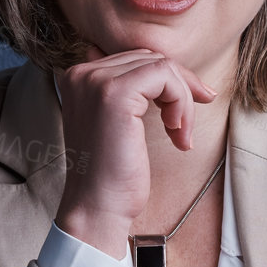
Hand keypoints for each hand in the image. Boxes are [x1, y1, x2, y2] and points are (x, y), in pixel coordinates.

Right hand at [54, 44, 216, 256]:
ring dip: (182, 99)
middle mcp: (82, 73)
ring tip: (180, 133)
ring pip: (161, 66)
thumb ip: (129, 92)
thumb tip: (166, 69)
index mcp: (78, 77)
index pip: (134, 59)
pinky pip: (165, 77)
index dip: (167, 81)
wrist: (97, 208)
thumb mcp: (118, 123)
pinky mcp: (114, 94)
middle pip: (149, 58)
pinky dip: (180, 103)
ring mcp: (95, 81)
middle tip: (186, 123)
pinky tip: (176, 133)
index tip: (188, 105)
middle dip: (178, 87)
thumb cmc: (111, 173)